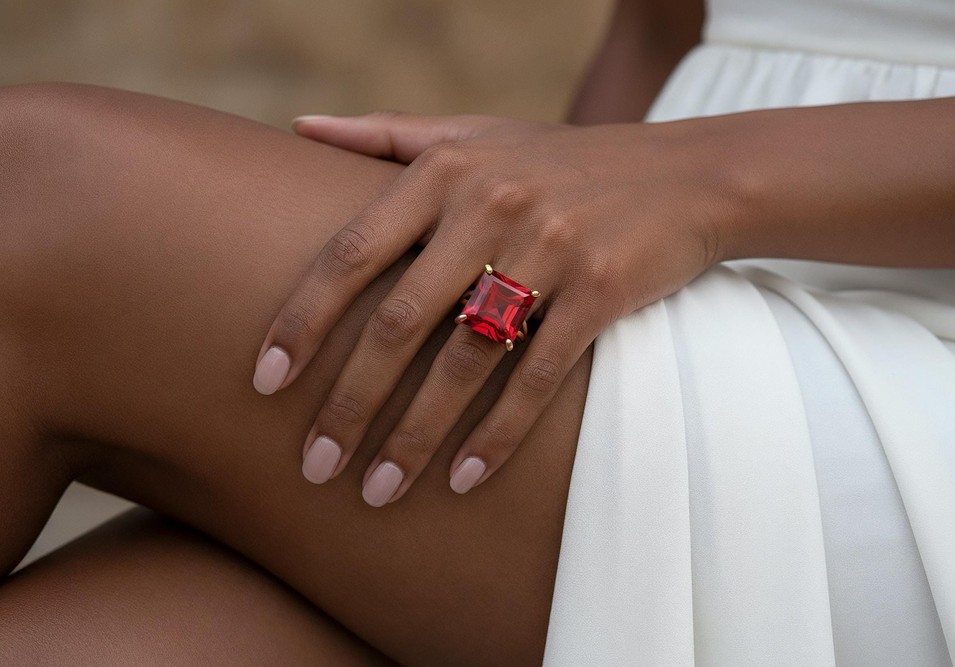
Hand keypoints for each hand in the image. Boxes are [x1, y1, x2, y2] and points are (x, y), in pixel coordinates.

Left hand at [253, 111, 730, 505]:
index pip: (352, 252)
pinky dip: (497, 435)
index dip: (302, 322)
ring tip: (377, 492)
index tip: (263, 384)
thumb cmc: (563, 162)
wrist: (685, 175)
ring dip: (415, 435)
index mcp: (447, 172)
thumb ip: (388, 134)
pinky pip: (538, 378)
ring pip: (465, 361)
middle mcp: (492, 206)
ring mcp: (551, 249)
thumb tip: (298, 125)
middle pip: (398, 322)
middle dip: (349, 402)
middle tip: (314, 464)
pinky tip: (463, 481)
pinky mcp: (602, 292)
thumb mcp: (477, 133)